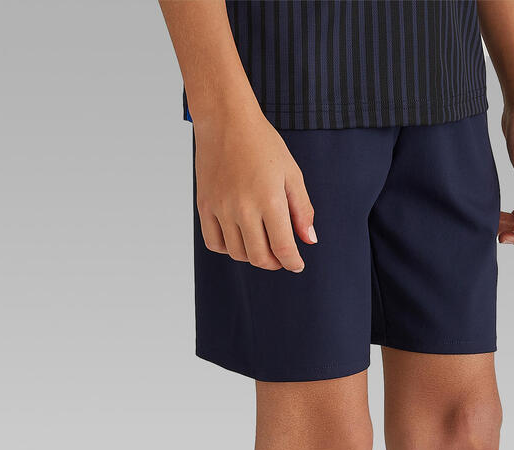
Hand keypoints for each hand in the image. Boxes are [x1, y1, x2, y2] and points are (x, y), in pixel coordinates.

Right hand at [193, 105, 314, 271]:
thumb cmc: (262, 144)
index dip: (293, 263)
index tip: (297, 265)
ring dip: (253, 256)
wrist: (226, 121)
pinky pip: (214, 243)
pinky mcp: (205, 206)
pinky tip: (239, 237)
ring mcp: (221, 208)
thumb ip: (302, 210)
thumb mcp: (292, 174)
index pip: (282, 248)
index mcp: (269, 200)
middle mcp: (243, 207)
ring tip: (262, 244)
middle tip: (281, 257)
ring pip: (238, 253)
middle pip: (259, 257)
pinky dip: (228, 248)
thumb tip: (309, 240)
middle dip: (275, 263)